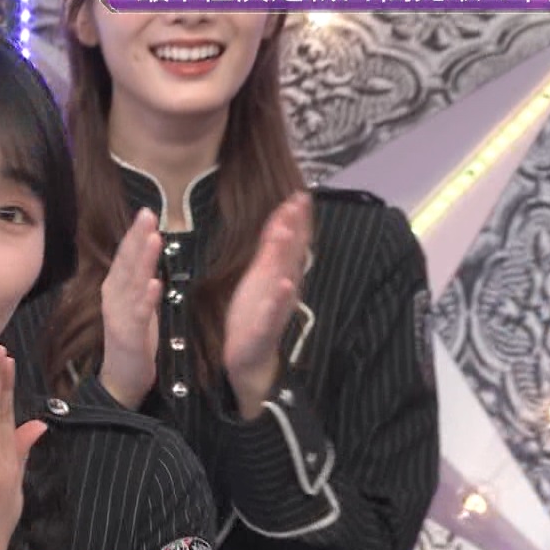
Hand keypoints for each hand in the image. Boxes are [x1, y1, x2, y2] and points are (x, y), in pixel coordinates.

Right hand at [98, 208, 160, 408]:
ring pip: (132, 283)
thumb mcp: (136, 302)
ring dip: (143, 261)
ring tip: (153, 239)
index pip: (126, 256)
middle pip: (126, 262)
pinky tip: (155, 283)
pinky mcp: (129, 335)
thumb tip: (148, 250)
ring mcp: (119, 316)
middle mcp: (113, 297)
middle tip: (147, 213)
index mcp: (116, 288)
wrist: (122, 378)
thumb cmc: (133, 338)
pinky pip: (139, 314)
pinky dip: (147, 298)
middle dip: (136, 237)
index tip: (146, 211)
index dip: (134, 234)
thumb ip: (139, 278)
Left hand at [223, 192, 311, 418]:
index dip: (296, 218)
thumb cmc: (254, 312)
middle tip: (298, 202)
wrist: (251, 355)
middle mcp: (282, 286)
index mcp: (278, 273)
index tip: (299, 193)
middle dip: (295, 228)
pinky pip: (273, 313)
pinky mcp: (265, 328)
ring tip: (286, 233)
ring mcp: (275, 307)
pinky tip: (282, 285)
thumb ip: (271, 247)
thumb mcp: (260, 275)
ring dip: (287, 257)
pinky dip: (278, 299)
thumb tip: (282, 215)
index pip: (291, 242)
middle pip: (291, 254)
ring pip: (284, 278)